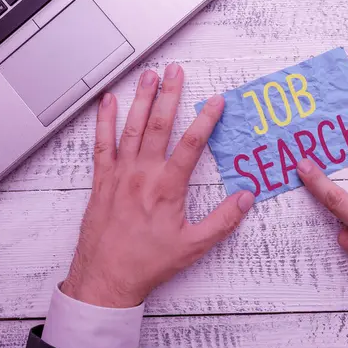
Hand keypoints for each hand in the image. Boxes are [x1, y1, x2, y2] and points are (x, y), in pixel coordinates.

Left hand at [62, 64, 254, 307]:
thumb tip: (245, 198)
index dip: (206, 120)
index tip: (216, 102)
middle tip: (175, 71)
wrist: (106, 277)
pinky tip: (108, 102)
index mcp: (167, 187)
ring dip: (142, 100)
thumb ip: (222, 221)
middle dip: (170, 95)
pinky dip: (104, 121)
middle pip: (159, 125)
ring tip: (149, 76)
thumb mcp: (193, 245)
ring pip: (132, 128)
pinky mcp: (102, 180)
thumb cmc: (148, 262)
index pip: (191, 144)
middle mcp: (143, 174)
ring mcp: (119, 174)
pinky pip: (102, 143)